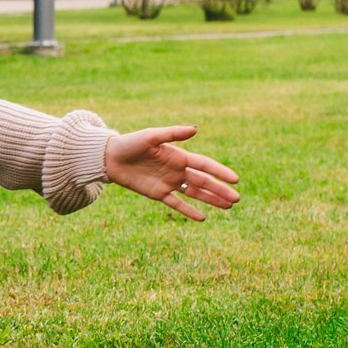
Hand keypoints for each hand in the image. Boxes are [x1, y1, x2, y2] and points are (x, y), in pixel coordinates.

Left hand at [103, 125, 240, 220]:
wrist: (110, 157)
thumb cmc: (130, 143)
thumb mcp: (151, 136)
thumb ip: (173, 134)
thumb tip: (196, 129)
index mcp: (178, 155)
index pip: (204, 165)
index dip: (220, 171)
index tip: (235, 179)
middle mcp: (177, 170)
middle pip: (203, 182)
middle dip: (220, 190)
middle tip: (237, 199)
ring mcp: (169, 183)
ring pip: (195, 193)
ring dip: (211, 200)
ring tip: (228, 207)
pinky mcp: (158, 194)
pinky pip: (176, 204)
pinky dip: (189, 210)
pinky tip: (203, 218)